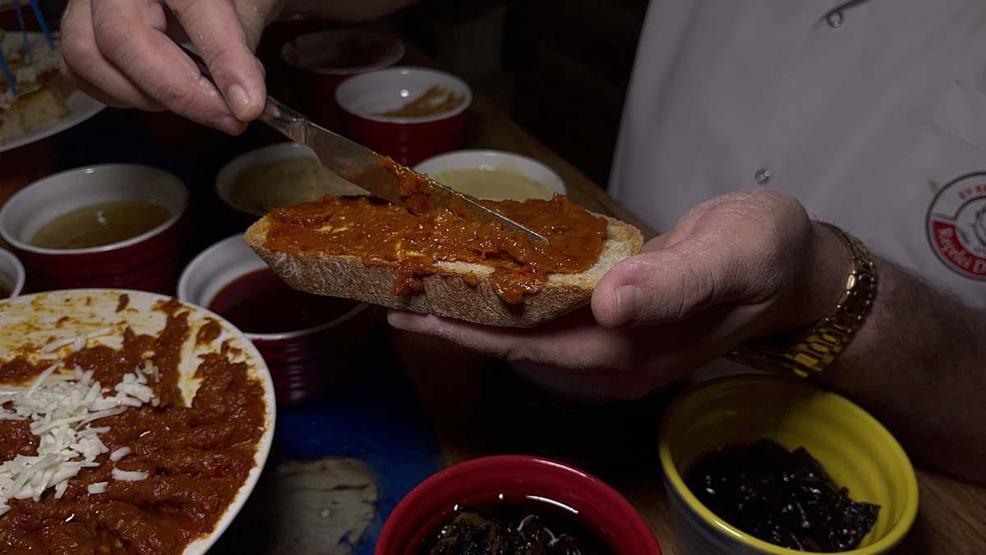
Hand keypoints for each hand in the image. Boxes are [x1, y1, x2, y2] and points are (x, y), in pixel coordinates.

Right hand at [59, 0, 280, 133]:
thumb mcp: (242, 8)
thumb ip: (240, 51)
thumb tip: (242, 101)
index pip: (195, 5)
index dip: (224, 59)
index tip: (249, 105)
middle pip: (121, 37)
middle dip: (179, 92)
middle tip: (227, 118)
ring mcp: (85, 2)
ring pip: (87, 56)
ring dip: (144, 96)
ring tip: (192, 100)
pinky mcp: (75, 27)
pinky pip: (78, 70)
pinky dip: (118, 94)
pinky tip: (157, 94)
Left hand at [388, 189, 849, 399]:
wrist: (796, 271)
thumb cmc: (767, 253)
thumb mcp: (733, 254)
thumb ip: (674, 280)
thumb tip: (608, 302)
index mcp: (631, 349)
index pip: (530, 346)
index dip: (467, 328)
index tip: (409, 308)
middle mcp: (613, 363)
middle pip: (516, 348)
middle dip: (456, 322)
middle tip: (396, 290)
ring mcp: (614, 352)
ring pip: (527, 340)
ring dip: (475, 315)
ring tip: (423, 285)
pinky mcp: (616, 333)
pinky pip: (547, 324)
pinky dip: (509, 304)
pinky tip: (484, 282)